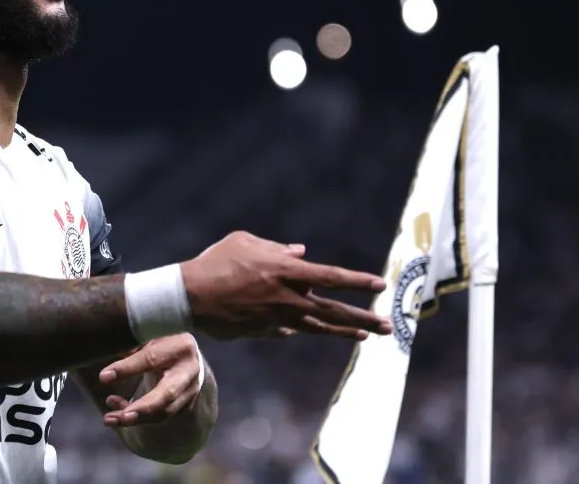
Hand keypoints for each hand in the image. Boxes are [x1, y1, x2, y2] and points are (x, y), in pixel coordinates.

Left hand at [98, 334, 201, 427]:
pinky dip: (137, 417)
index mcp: (179, 346)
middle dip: (142, 408)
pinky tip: (118, 413)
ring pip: (163, 412)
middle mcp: (189, 371)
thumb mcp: (148, 335)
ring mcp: (189, 391)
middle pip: (167, 394)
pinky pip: (159, 417)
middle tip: (121, 417)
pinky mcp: (184, 406)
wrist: (187, 353)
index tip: (104, 377)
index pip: (151, 359)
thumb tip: (108, 365)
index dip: (127, 369)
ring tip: (109, 419)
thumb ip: (131, 347)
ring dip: (135, 418)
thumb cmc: (160, 339)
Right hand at [180, 231, 393, 340]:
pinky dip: (296, 327)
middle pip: (334, 311)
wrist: (190, 296)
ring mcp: (277, 319)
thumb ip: (276, 248)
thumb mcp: (245, 242)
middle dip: (364, 318)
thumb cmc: (215, 261)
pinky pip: (286, 329)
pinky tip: (301, 328)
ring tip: (365, 336)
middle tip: (388, 327)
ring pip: (318, 327)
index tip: (381, 285)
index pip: (332, 277)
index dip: (358, 281)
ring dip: (343, 331)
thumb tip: (300, 252)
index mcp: (286, 272)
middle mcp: (288, 298)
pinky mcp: (263, 331)